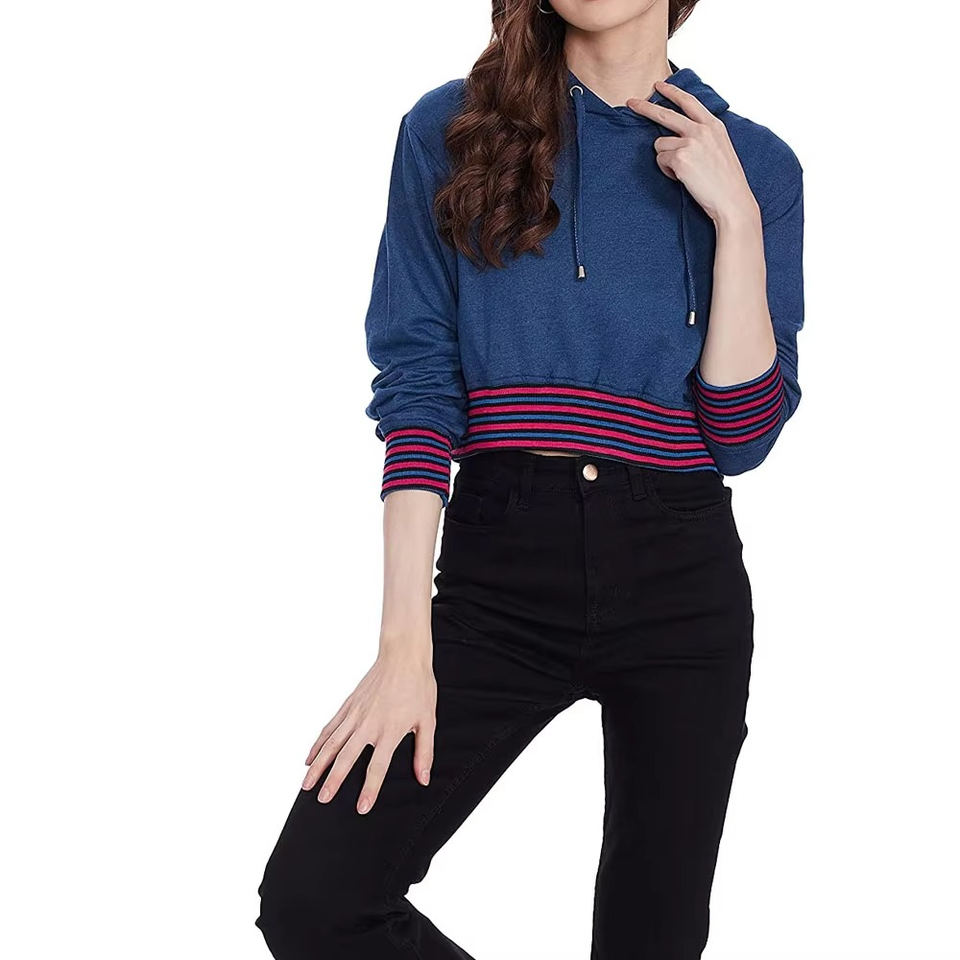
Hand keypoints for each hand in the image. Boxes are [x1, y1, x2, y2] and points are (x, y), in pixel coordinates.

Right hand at [301, 647, 436, 813]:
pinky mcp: (348, 704)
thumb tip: (423, 778)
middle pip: (346, 757)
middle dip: (333, 780)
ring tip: (306, 785)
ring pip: (331, 742)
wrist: (403, 656)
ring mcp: (355, 713)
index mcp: (390, 730)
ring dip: (318, 765)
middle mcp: (369, 723)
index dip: (369, 789)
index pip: (377, 766)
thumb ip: (424, 751)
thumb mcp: (428, 720)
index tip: (361, 808)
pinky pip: (330, 727)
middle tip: (322, 800)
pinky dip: (318, 743)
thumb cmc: (419, 687)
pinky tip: (309, 758)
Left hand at [626, 80, 758, 225]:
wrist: (731, 200)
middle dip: (646, 107)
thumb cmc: (726, 181)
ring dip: (665, 158)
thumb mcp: (721, 148)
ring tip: (683, 171)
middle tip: (631, 103)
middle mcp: (701, 130)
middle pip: (666, 113)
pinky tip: (682, 178)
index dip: (672, 92)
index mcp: (714, 125)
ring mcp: (690, 142)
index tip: (660, 85)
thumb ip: (704, 135)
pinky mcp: (679, 158)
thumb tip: (682, 132)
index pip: (689, 101)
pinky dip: (667, 171)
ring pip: (660, 143)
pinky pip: (661, 160)